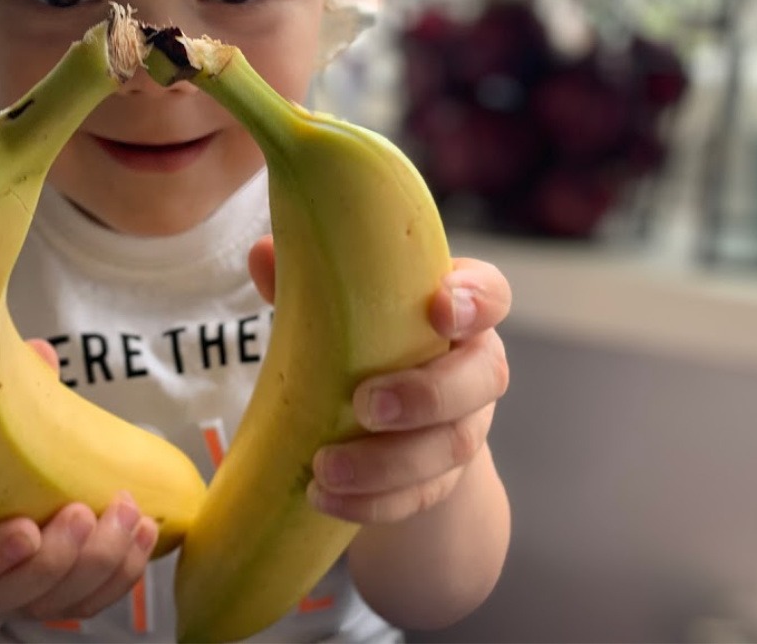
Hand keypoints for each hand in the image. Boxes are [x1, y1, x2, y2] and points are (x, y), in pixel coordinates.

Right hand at [0, 338, 158, 625]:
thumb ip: (7, 397)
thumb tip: (40, 353)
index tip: (26, 528)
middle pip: (6, 593)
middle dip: (57, 557)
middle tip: (84, 511)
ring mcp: (13, 596)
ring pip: (54, 604)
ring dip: (99, 563)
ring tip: (127, 512)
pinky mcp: (54, 600)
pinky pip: (89, 603)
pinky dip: (121, 573)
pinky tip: (143, 531)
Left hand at [248, 236, 510, 524]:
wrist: (383, 422)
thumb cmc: (362, 343)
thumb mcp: (338, 311)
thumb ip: (306, 282)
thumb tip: (264, 253)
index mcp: (457, 309)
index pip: (491, 295)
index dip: (475, 300)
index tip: (439, 307)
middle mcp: (474, 366)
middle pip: (484, 378)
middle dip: (427, 394)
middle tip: (365, 405)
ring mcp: (465, 425)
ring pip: (451, 446)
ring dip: (387, 462)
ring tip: (324, 467)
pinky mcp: (443, 479)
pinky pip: (422, 496)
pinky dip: (373, 502)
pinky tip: (324, 499)